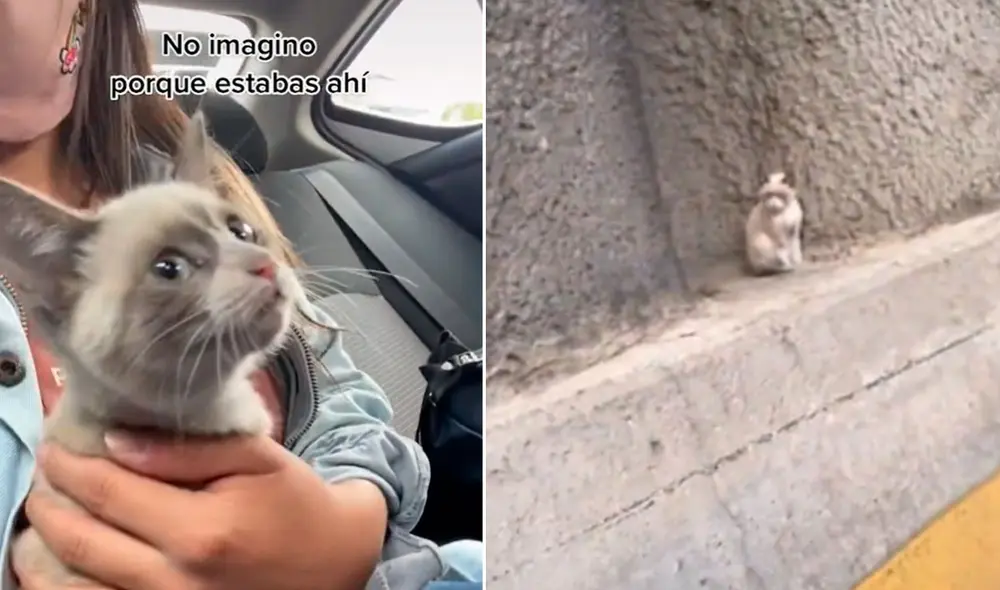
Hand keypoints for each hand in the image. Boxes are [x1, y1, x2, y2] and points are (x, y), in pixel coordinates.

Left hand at [15, 434, 388, 589]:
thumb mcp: (257, 460)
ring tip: (43, 521)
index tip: (57, 447)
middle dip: (50, 505)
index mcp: (202, 530)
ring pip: (75, 588)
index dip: (72, 467)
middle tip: (45, 478)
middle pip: (81, 542)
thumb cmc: (297, 504)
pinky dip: (67, 589)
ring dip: (46, 551)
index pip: (110, 492)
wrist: (335, 564)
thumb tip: (117, 443)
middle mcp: (177, 579)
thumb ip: (188, 451)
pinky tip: (62, 565)